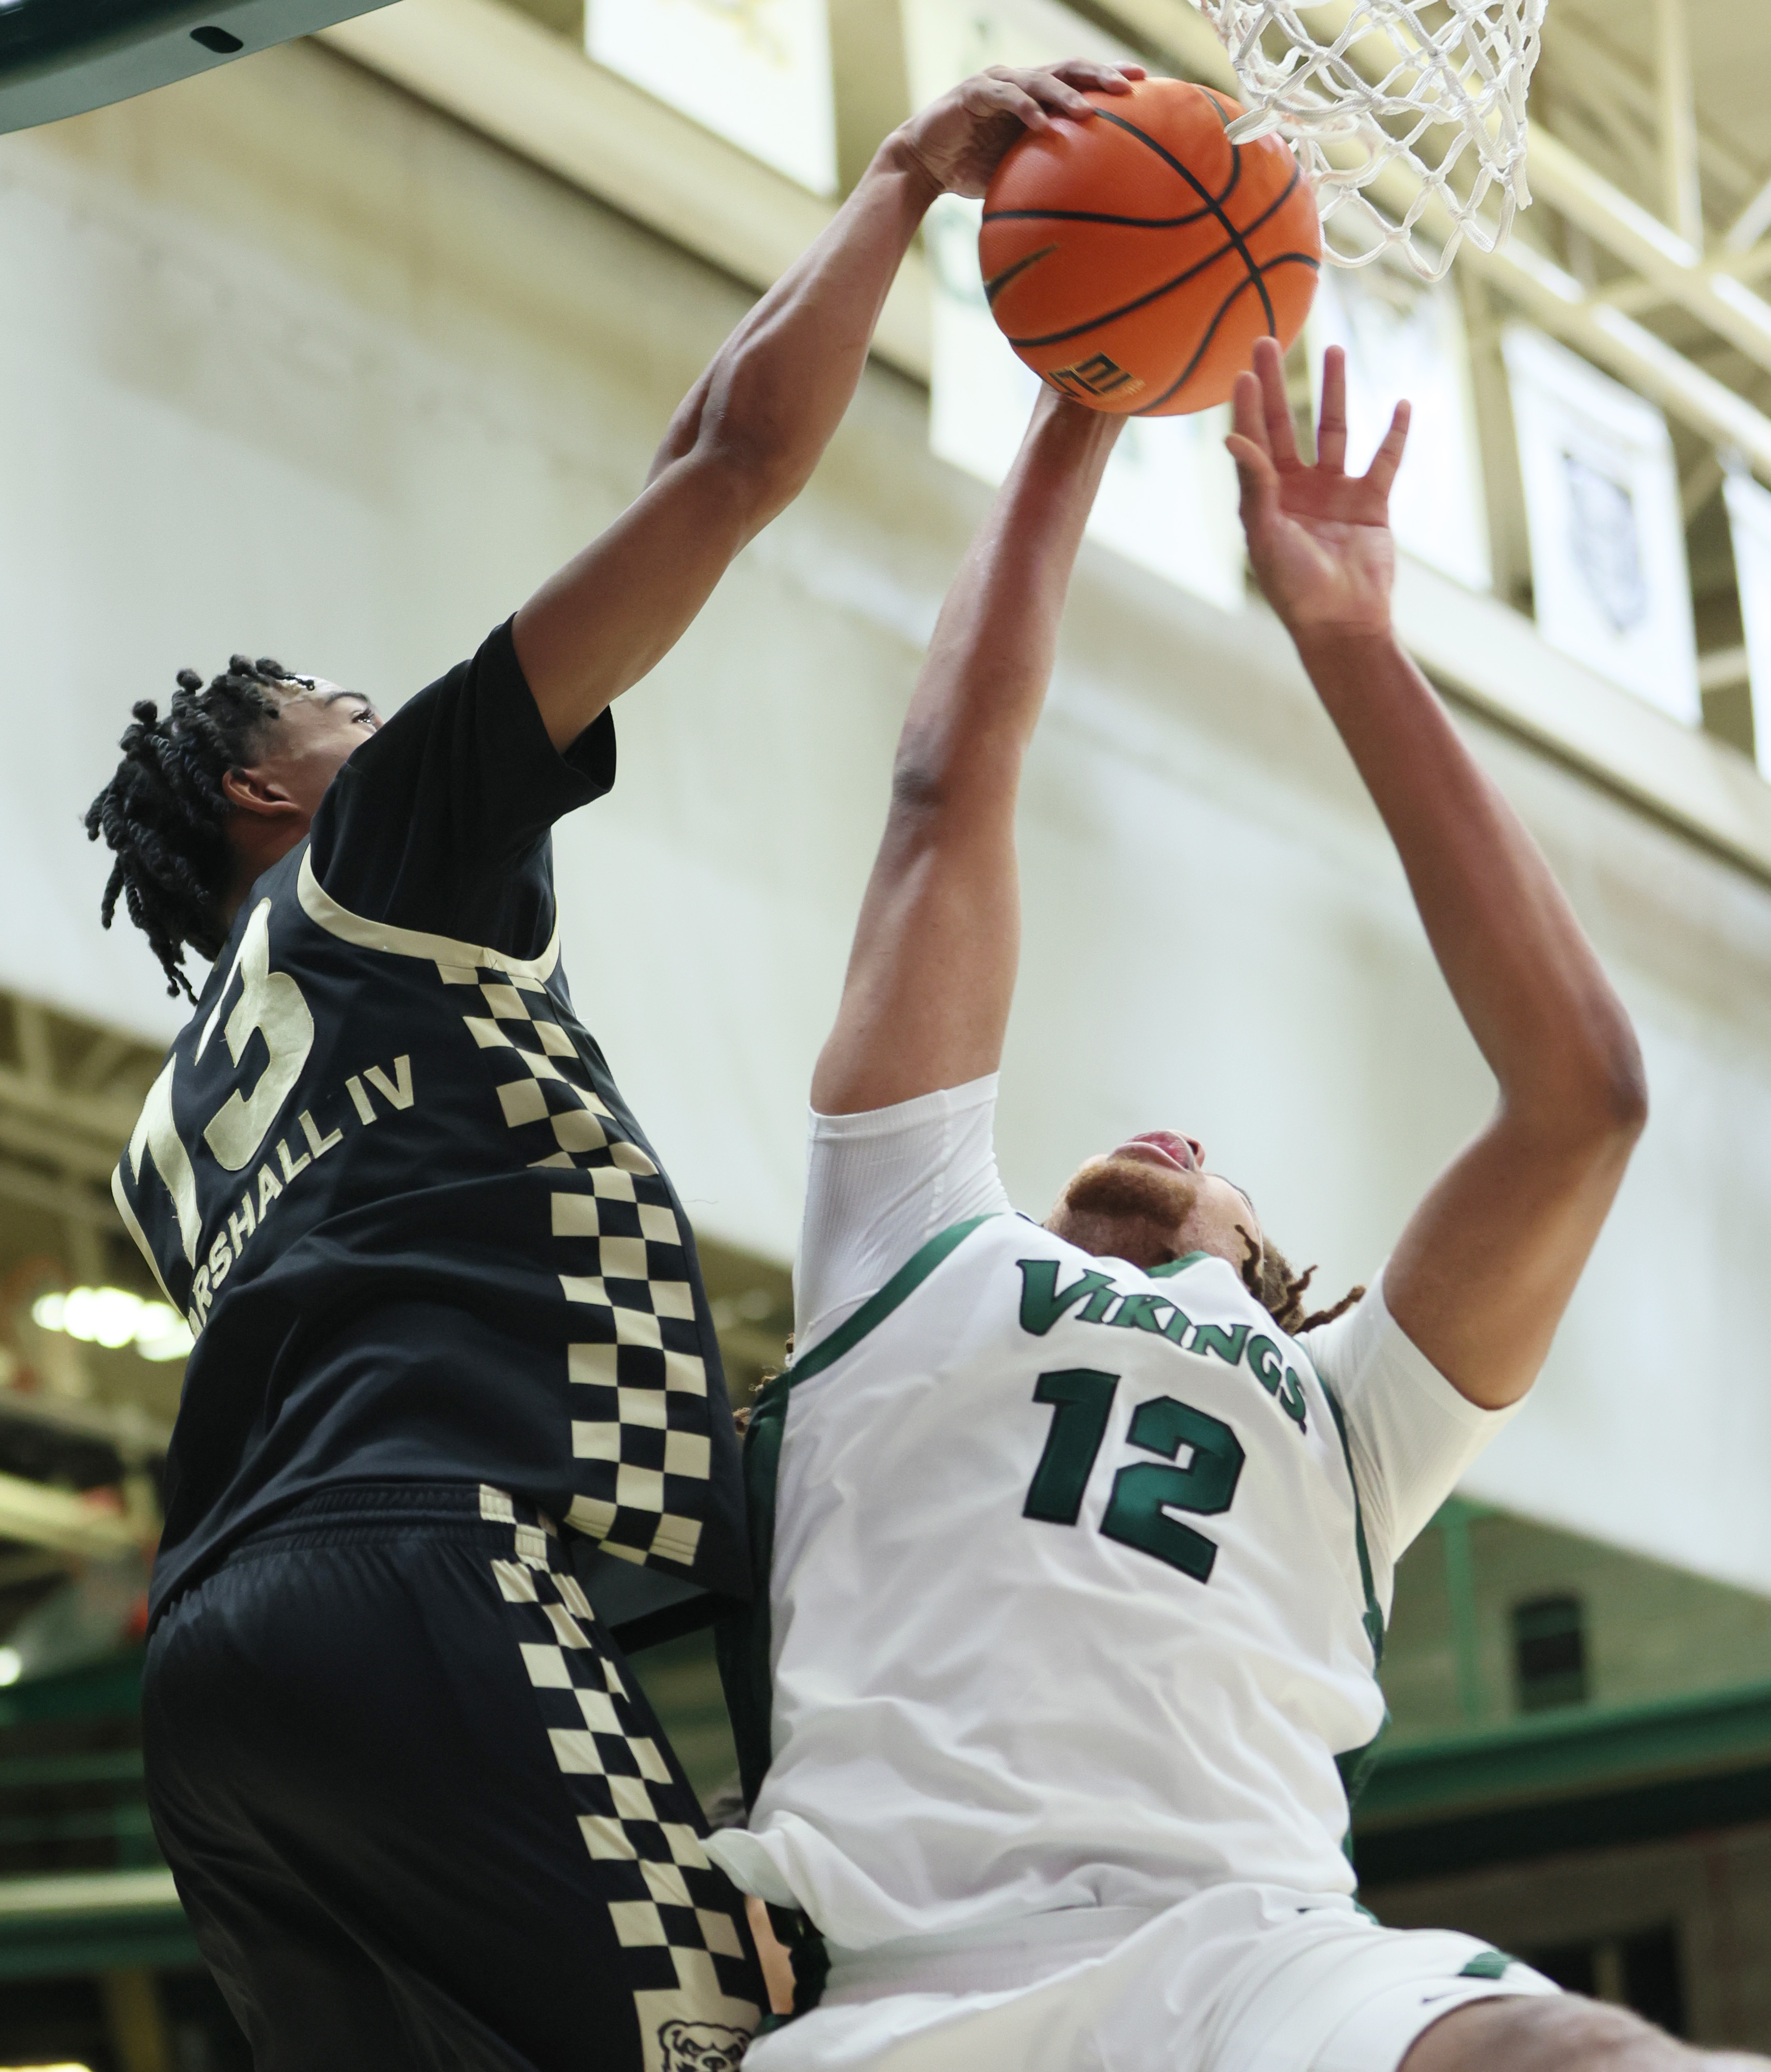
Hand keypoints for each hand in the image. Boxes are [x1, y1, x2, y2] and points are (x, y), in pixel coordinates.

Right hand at [893, 60, 1144, 200]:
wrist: (923, 165)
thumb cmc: (972, 171)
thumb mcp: (1019, 172)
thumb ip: (1049, 172)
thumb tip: (1090, 202)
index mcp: (1035, 96)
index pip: (1078, 79)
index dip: (1109, 78)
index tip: (1144, 84)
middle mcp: (1020, 81)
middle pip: (1068, 69)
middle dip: (1100, 75)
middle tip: (1130, 86)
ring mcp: (997, 84)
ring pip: (1040, 79)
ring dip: (1065, 95)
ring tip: (1088, 112)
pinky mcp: (973, 93)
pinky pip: (1005, 96)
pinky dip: (1024, 110)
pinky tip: (1042, 125)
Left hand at [1226, 339, 1409, 642]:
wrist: (1342, 622)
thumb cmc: (1294, 588)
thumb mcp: (1267, 534)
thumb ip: (1254, 484)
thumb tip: (1232, 437)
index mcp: (1265, 498)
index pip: (1252, 441)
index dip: (1247, 406)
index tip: (1244, 369)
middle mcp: (1296, 489)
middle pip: (1285, 424)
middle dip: (1277, 383)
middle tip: (1267, 340)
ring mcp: (1335, 492)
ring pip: (1334, 430)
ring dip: (1335, 391)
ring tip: (1334, 350)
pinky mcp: (1371, 502)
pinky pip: (1385, 460)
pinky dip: (1395, 434)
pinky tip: (1401, 404)